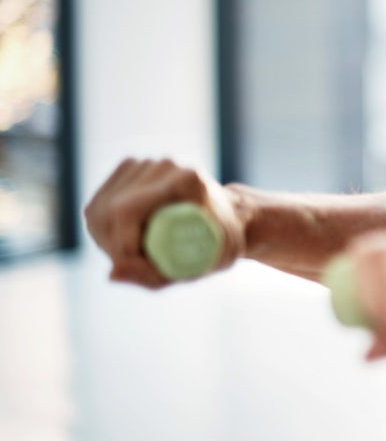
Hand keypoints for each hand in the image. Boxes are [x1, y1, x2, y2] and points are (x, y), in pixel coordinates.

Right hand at [83, 158, 246, 287]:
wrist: (231, 218)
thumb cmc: (219, 246)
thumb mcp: (197, 269)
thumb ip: (153, 276)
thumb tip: (111, 273)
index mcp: (187, 181)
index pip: (126, 212)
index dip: (122, 248)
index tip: (142, 269)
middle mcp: (165, 165)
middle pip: (109, 212)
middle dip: (115, 248)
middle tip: (142, 266)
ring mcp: (146, 164)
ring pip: (99, 210)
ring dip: (108, 241)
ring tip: (139, 253)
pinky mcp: (130, 169)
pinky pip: (98, 205)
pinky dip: (104, 229)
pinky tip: (128, 238)